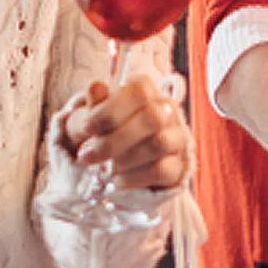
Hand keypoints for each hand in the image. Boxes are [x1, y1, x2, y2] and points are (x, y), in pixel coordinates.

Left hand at [61, 74, 191, 191]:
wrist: (121, 158)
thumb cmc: (107, 129)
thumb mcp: (95, 115)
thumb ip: (95, 104)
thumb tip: (95, 87)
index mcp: (146, 89)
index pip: (139, 90)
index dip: (112, 109)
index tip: (87, 128)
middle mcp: (167, 110)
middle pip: (152, 118)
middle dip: (114, 140)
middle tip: (88, 155)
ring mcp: (177, 137)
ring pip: (159, 143)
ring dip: (124, 159)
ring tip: (104, 168)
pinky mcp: (180, 165)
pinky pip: (162, 170)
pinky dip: (134, 177)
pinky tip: (118, 180)